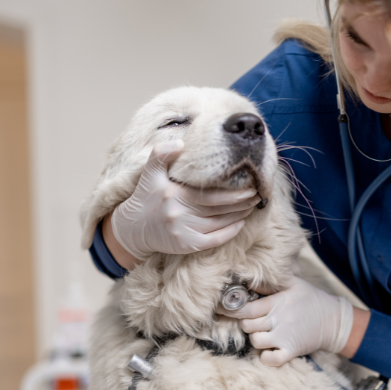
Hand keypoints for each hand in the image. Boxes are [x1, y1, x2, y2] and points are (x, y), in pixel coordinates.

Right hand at [110, 140, 260, 259]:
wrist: (132, 228)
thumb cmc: (146, 196)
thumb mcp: (150, 173)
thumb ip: (161, 154)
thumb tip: (180, 144)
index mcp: (174, 193)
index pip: (210, 193)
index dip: (233, 191)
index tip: (250, 184)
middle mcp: (178, 213)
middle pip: (219, 208)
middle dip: (242, 202)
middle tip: (258, 194)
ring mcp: (183, 231)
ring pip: (219, 223)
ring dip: (239, 215)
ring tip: (253, 206)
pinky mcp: (186, 245)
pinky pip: (214, 240)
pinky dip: (229, 232)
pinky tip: (241, 224)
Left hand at [217, 277, 354, 365]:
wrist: (334, 320)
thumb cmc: (311, 299)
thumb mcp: (293, 284)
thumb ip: (269, 284)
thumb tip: (246, 279)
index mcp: (278, 302)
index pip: (246, 308)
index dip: (231, 309)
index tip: (222, 308)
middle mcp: (279, 319)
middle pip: (247, 326)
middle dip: (246, 324)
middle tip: (252, 321)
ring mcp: (285, 337)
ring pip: (256, 341)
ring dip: (256, 338)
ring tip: (263, 333)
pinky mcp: (291, 351)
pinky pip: (270, 359)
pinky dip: (266, 357)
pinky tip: (269, 349)